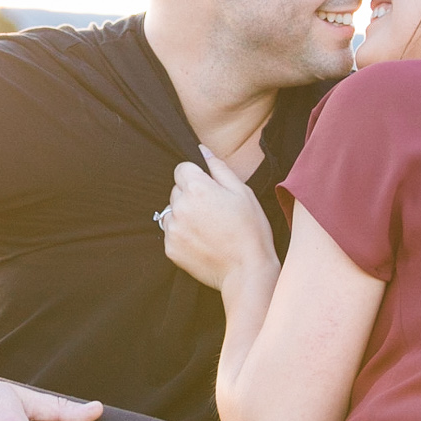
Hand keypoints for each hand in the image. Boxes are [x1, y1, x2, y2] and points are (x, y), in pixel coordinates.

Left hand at [162, 145, 277, 291]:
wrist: (247, 270)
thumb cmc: (250, 229)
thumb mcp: (242, 192)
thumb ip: (219, 168)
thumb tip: (202, 150)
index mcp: (197, 188)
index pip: (182, 169)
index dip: (196, 176)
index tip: (210, 189)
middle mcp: (180, 206)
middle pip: (176, 190)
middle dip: (191, 196)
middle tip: (214, 211)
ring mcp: (173, 229)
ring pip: (172, 211)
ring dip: (185, 215)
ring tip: (208, 228)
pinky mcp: (170, 248)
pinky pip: (171, 233)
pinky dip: (183, 234)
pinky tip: (203, 241)